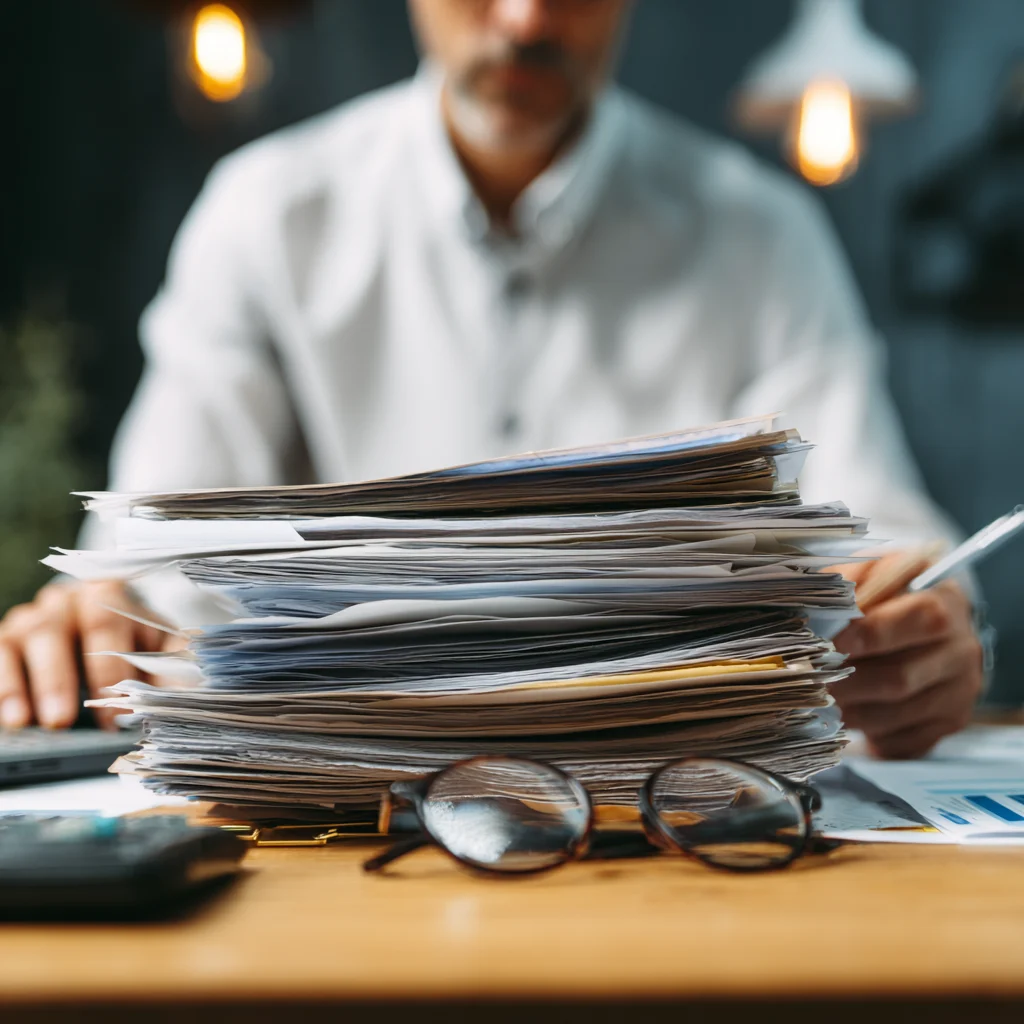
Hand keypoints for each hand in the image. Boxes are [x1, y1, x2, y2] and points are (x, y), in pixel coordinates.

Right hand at [0, 580, 172, 729]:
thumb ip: (172, 667)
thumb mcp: (160, 646)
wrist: (103, 627)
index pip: (107, 623)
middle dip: (58, 680)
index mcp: (107, 594)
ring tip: (25, 723)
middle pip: (55, 631)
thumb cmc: (135, 640)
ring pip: (21, 644)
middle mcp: (64, 600)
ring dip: (22, 686)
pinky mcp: (6, 640)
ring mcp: (31, 618)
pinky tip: (8, 718)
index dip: (109, 669)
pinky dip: (2, 688)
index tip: (114, 713)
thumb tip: (183, 702)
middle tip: (61, 721)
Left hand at [830, 554, 983, 758]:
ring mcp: (960, 691)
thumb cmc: (889, 595)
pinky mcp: (948, 723)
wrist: (926, 624)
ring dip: (848, 709)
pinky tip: (846, 714)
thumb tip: (817, 609)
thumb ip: (848, 582)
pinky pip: (900, 740)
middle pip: (901, 677)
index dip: (870, 633)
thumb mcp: (872, 572)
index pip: (918, 619)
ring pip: (894, 714)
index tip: (830, 642)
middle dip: (845, 681)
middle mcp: (962, 649)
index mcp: (946, 601)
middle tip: (809, 679)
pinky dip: (866, 732)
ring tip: (819, 696)